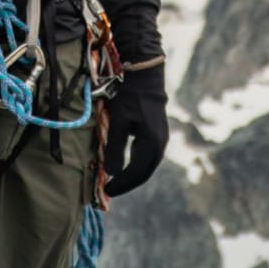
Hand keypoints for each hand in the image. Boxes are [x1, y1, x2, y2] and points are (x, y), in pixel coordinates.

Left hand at [103, 64, 168, 196]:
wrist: (146, 76)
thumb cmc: (130, 98)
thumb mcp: (118, 122)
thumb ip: (115, 149)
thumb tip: (111, 174)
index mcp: (152, 144)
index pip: (136, 173)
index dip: (121, 184)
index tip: (107, 191)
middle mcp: (160, 145)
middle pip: (144, 173)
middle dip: (127, 183)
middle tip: (111, 189)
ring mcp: (162, 139)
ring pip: (148, 165)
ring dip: (133, 175)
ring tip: (117, 180)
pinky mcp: (159, 134)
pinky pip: (149, 156)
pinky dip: (138, 164)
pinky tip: (127, 164)